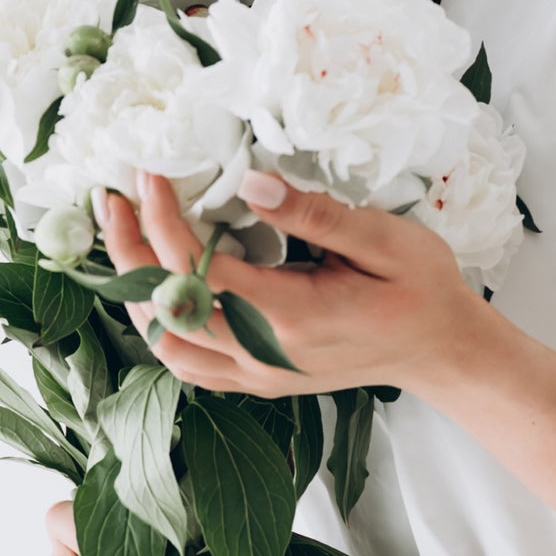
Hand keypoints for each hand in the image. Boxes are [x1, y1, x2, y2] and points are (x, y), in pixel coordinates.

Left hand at [100, 168, 487, 396]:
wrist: (442, 350)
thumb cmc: (421, 289)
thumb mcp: (383, 238)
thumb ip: (314, 214)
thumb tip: (250, 184)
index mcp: (292, 316)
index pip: (199, 270)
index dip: (163, 221)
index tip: (150, 175)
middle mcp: (265, 355)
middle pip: (166, 312)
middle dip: (130, 252)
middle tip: (113, 199)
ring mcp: (259, 375)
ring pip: (167, 347)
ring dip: (136, 293)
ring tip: (125, 237)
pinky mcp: (259, 380)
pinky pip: (189, 364)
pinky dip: (161, 325)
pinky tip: (157, 285)